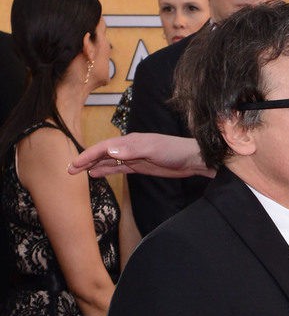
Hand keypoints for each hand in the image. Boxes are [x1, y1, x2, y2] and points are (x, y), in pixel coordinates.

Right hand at [68, 133, 205, 180]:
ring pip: (107, 161)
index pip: (102, 148)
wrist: (191, 159)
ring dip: (93, 166)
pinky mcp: (139, 166)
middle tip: (69, 170)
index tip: (75, 164)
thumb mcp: (152, 149)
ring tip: (78, 173)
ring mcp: (132, 157)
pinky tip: (96, 174)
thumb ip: (131, 150)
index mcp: (128, 141)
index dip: (87, 155)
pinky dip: (106, 171)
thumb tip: (110, 151)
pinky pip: (118, 168)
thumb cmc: (173, 150)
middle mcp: (127, 147)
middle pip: (101, 154)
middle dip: (85, 161)